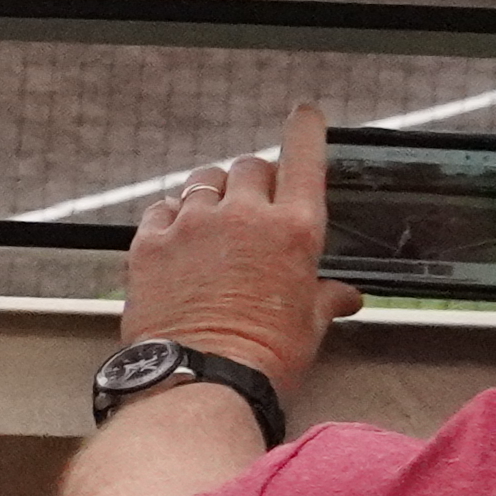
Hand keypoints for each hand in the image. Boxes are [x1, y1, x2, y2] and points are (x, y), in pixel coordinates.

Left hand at [121, 103, 358, 388]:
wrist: (201, 381)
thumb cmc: (263, 359)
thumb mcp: (309, 326)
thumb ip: (325, 298)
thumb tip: (345, 296)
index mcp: (293, 230)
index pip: (303, 158)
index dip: (304, 130)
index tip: (304, 114)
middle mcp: (242, 216)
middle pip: (249, 168)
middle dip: (254, 181)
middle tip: (252, 208)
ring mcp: (193, 225)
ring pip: (203, 181)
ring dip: (212, 194)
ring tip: (214, 226)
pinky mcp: (150, 242)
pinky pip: (162, 208)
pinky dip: (172, 216)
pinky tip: (178, 239)